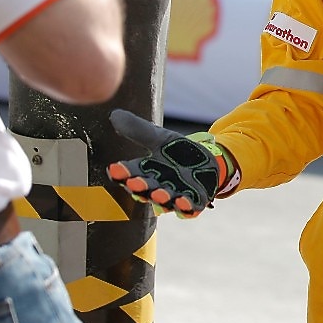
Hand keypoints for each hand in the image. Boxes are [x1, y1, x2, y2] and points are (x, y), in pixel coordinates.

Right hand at [106, 109, 238, 218]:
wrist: (208, 162)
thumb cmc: (178, 153)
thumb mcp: (160, 138)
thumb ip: (139, 130)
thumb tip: (114, 114)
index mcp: (145, 171)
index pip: (130, 173)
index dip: (122, 173)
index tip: (114, 169)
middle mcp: (157, 187)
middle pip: (145, 188)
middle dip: (140, 186)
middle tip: (134, 182)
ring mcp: (174, 196)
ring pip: (165, 200)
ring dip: (161, 198)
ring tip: (158, 194)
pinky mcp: (193, 202)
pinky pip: (188, 208)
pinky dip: (186, 207)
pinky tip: (185, 203)